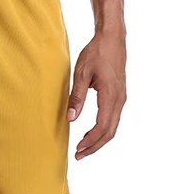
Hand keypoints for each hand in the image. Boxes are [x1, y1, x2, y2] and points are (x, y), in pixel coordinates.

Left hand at [67, 31, 126, 159]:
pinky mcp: (119, 96)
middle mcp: (119, 99)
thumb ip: (77, 97)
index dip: (90, 140)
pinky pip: (113, 119)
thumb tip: (71, 119)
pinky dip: (103, 131)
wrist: (112, 38)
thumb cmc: (96, 52)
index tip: (78, 149)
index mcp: (111, 95)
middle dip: (94, 146)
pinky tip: (92, 134)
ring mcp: (121, 98)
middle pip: (110, 132)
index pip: (102, 126)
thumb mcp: (81, 73)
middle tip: (79, 155)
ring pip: (113, 127)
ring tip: (84, 148)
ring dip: (99, 140)